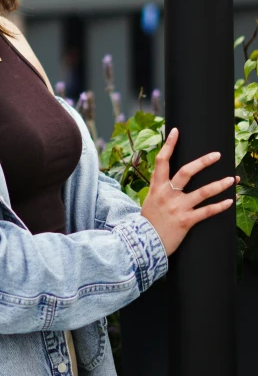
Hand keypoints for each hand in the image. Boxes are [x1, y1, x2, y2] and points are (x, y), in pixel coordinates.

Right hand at [140, 127, 238, 257]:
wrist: (143, 244)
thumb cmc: (148, 223)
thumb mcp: (150, 202)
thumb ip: (160, 190)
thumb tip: (171, 180)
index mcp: (157, 187)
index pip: (162, 161)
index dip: (169, 145)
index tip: (176, 131)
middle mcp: (167, 194)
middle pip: (186, 172)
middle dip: (203, 162)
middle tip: (217, 155)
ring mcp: (177, 207)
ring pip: (202, 192)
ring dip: (219, 184)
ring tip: (233, 178)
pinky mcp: (186, 221)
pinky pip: (207, 211)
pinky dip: (220, 206)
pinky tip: (230, 201)